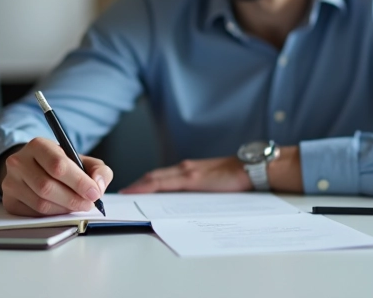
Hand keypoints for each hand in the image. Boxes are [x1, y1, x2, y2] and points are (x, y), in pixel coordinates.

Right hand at [0, 137, 112, 216]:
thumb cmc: (60, 164)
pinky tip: (61, 209)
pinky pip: (33, 215)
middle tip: (88, 204)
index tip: (94, 193)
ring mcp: (10, 182)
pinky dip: (52, 216)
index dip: (79, 182)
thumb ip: (98, 170)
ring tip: (77, 206)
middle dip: (73, 199)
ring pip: (40, 203)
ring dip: (64, 209)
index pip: (58, 165)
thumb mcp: (81, 160)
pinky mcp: (9, 201)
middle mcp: (18, 161)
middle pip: (47, 186)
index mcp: (38, 145)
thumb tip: (98, 186)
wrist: (33, 168)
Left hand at [120, 156, 249, 193]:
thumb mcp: (212, 184)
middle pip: (153, 177)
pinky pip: (164, 183)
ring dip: (139, 186)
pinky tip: (139, 192)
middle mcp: (184, 168)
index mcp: (189, 171)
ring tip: (126, 194)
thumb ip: (198, 190)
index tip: (130, 191)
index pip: (160, 177)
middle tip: (121, 195)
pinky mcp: (192, 177)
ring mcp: (187, 172)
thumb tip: (184, 205)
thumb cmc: (235, 177)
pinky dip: (149, 186)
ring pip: (155, 178)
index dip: (143, 183)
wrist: (250, 169)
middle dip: (137, 186)